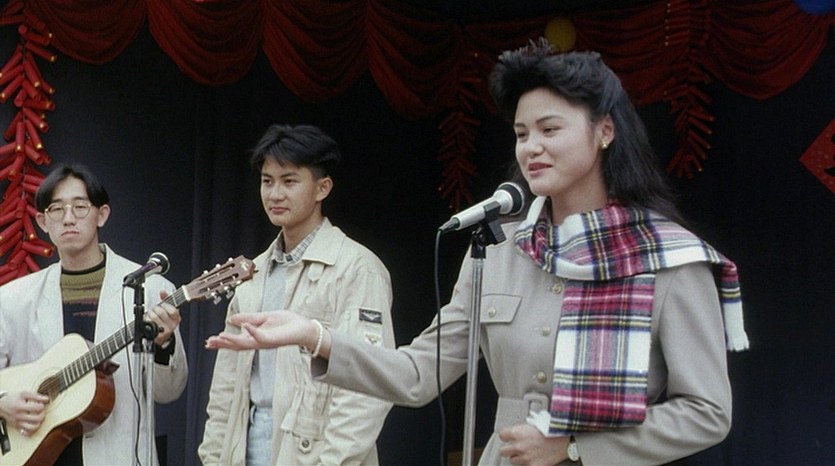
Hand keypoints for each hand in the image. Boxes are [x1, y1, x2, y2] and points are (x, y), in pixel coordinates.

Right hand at [0, 391, 49, 435]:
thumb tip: (46, 399)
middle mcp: (19, 417)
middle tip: (41, 410)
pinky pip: (27, 433)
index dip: (42, 405)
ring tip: (38, 417)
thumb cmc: (13, 399)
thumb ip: (36, 396)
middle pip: (37, 419)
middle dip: (42, 414)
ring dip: (39, 422)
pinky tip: (33, 424)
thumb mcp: (24, 394)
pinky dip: (32, 430)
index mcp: (20, 407)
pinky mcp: (18, 427)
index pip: (37, 408)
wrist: (1, 406)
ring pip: (33, 428)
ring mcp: (18, 423)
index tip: (41, 403)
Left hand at [147, 290, 180, 345]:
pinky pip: (149, 324)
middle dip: (155, 309)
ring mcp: (165, 331)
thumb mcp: (168, 309)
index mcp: (177, 318)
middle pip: (161, 312)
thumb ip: (166, 299)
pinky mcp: (157, 336)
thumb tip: (162, 292)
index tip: (162, 304)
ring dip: (149, 314)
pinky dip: (146, 320)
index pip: (173, 310)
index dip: (165, 305)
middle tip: (154, 309)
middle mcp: (172, 326)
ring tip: (151, 315)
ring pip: (153, 317)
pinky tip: (149, 321)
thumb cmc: (165, 321)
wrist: (162, 335)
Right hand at [205, 310, 326, 356]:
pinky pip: (261, 336)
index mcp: (256, 337)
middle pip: (238, 346)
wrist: (304, 327)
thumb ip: (249, 318)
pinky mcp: (275, 340)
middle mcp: (259, 342)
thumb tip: (231, 320)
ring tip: (220, 336)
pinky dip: (252, 331)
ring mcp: (266, 342)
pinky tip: (244, 326)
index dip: (223, 341)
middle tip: (209, 343)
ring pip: (246, 343)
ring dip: (233, 340)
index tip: (210, 341)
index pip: (236, 341)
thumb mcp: (264, 317)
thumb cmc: (287, 323)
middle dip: (223, 344)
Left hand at [498, 423, 567, 465]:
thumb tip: (517, 431)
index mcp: (517, 432)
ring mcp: (525, 458)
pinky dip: (529, 463)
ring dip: (518, 457)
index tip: (509, 437)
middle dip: (509, 448)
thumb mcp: (534, 423)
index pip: (501, 435)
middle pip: (503, 451)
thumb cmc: (553, 429)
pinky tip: (534, 458)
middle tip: (515, 447)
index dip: (506, 436)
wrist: (566, 440)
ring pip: (513, 460)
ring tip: (527, 453)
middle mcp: (519, 446)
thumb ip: (522, 429)